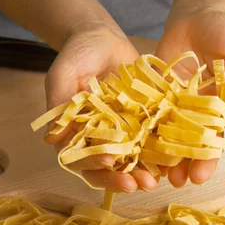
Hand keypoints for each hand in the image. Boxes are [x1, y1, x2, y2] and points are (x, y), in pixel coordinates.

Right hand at [44, 27, 158, 191]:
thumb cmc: (77, 55)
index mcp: (74, 135)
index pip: (80, 159)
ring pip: (132, 162)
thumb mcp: (63, 74)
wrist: (103, 38)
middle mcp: (98, 140)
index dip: (93, 166)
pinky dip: (160, 155)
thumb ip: (59, 104)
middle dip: (122, 179)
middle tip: (139, 185)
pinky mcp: (142, 125)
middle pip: (107, 168)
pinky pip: (151, 144)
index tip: (108, 163)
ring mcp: (122, 134)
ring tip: (156, 180)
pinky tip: (172, 160)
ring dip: (143, 174)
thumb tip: (53, 139)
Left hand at [156, 8, 224, 187]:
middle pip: (209, 144)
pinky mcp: (163, 101)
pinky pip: (158, 123)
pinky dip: (153, 140)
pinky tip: (149, 156)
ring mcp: (186, 110)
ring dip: (178, 161)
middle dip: (204, 163)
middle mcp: (211, 115)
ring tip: (172, 179)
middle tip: (197, 178)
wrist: (196, 16)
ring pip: (182, 140)